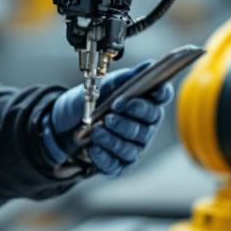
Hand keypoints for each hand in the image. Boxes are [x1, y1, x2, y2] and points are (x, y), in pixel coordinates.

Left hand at [41, 60, 173, 176]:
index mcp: (144, 102)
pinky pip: (116, 164)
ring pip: (131, 147)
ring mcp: (133, 146)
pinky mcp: (119, 163)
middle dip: (127, 121)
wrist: (68, 122)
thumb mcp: (103, 85)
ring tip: (96, 131)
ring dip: (113, 140)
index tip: (154, 90)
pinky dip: (103, 156)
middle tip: (110, 116)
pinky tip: (93, 148)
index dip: (162, 93)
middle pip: (146, 126)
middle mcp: (144, 126)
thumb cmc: (91, 101)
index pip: (162, 97)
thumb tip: (148, 66)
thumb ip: (125, 78)